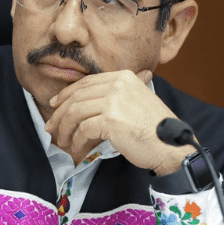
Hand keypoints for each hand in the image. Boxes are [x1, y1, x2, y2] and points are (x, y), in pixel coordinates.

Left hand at [45, 70, 194, 173]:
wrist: (171, 145)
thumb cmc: (154, 128)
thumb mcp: (137, 101)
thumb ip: (115, 96)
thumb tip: (84, 102)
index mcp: (123, 77)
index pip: (86, 82)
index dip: (66, 94)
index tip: (55, 105)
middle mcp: (118, 84)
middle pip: (77, 96)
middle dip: (60, 114)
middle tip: (51, 127)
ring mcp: (114, 101)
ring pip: (75, 112)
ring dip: (65, 128)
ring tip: (63, 141)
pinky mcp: (111, 120)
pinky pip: (83, 129)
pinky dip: (77, 139)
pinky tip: (77, 147)